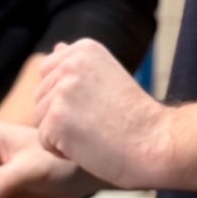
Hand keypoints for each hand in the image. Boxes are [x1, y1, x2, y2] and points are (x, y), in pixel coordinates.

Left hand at [32, 40, 169, 188]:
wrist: (156, 142)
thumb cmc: (135, 117)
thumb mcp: (108, 77)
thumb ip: (78, 65)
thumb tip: (57, 46)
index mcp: (83, 48)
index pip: (48, 73)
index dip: (69, 98)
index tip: (101, 104)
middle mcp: (70, 63)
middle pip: (41, 98)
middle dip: (63, 117)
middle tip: (100, 121)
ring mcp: (62, 90)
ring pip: (40, 120)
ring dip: (63, 135)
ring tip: (96, 132)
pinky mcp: (56, 118)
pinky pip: (44, 141)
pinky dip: (63, 151)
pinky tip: (90, 145)